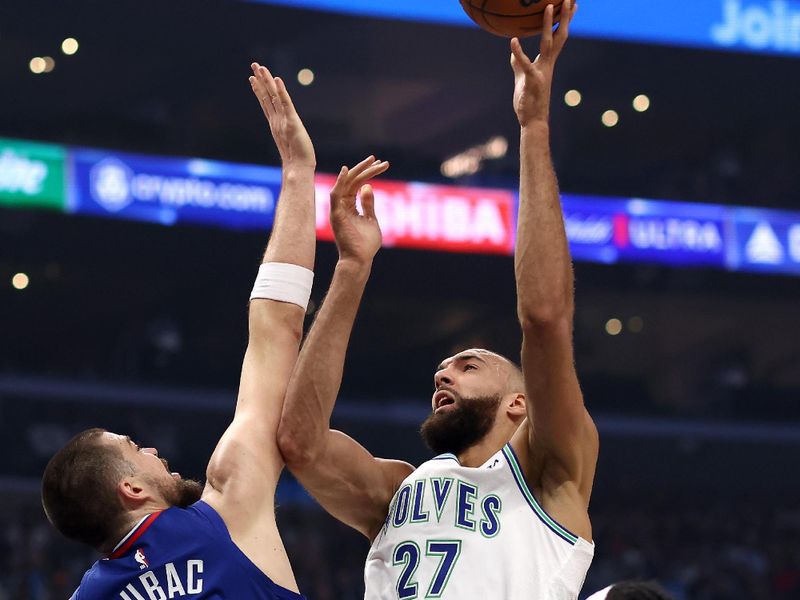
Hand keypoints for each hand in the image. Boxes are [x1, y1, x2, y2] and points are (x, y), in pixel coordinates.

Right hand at [250, 63, 315, 169]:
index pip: (266, 103)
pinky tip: (277, 80)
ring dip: (267, 81)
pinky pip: (285, 104)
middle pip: (266, 96)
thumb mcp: (290, 144)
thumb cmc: (296, 160)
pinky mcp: (291, 122)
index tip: (253, 77)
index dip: (259, 89)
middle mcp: (276, 120)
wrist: (299, 169)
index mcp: (276, 124)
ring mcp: (282, 121)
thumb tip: (283, 138)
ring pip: (272, 97)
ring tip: (260, 68)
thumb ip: (285, 138)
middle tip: (253, 65)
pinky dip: (281, 92)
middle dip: (260, 80)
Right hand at [330, 156, 389, 265]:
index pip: (358, 184)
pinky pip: (335, 194)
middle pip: (353, 181)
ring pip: (346, 184)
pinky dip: (340, 181)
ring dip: (359, 171)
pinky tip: (346, 170)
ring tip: (372, 162)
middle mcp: (342, 205)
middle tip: (380, 160)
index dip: (369, 173)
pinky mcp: (336, 214)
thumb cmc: (366, 244)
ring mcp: (338, 209)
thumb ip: (368, 203)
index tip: (382, 165)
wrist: (360, 259)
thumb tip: (368, 186)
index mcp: (349, 206)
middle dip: (366, 169)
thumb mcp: (371, 219)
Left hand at [510, 0, 576, 126]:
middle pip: (559, 35)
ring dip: (548, 25)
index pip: (559, 37)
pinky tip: (513, 40)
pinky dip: (518, 52)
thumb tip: (514, 52)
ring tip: (549, 6)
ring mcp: (542, 71)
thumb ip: (519, 63)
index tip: (571, 4)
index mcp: (547, 62)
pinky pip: (524, 63)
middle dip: (565, 16)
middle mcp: (547, 64)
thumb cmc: (529, 101)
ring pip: (548, 43)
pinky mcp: (532, 80)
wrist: (532, 121)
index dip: (564, 20)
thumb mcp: (522, 77)